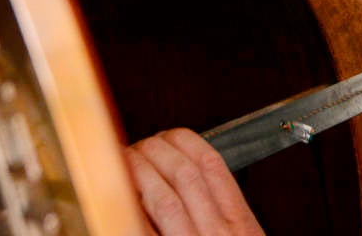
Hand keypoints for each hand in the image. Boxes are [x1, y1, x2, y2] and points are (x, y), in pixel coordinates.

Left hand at [125, 129, 263, 235]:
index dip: (185, 142)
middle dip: (155, 151)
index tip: (168, 136)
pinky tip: (120, 194)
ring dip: (139, 173)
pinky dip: (130, 207)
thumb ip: (225, 211)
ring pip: (164, 200)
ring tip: (125, 162)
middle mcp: (217, 235)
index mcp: (240, 224)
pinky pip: (144, 228)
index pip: (213, 165)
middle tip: (139, 146)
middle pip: (185, 175)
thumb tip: (186, 174)